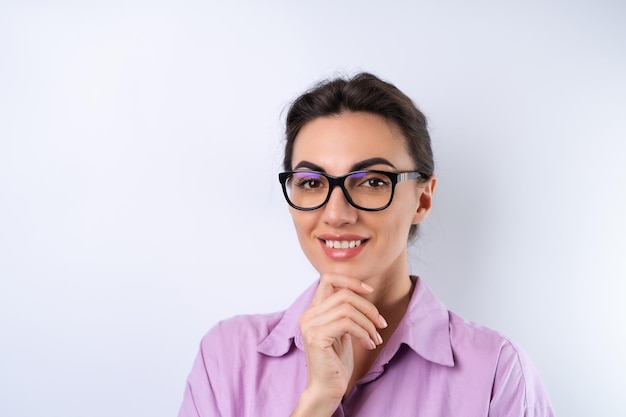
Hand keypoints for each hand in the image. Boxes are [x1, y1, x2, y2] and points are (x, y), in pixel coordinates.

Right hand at [290, 274, 387, 416]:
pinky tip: (369, 345)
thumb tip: (362, 291)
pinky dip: (364, 332)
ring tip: (376, 338)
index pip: (328, 279)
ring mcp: (310, 326)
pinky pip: (347, 324)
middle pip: (343, 294)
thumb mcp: (342, 330)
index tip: (369, 291)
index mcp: (312, 311)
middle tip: (380, 324)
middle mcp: (307, 315)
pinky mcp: (316, 337)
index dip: (350, 280)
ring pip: (347, 309)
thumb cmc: (336, 361)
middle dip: (368, 307)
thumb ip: (344, 311)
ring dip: (368, 323)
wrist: (327, 389)